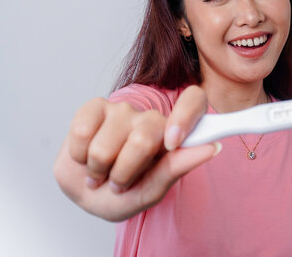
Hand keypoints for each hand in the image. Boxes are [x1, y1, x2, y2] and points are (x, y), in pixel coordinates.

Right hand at [53, 85, 220, 221]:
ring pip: (106, 146)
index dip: (185, 118)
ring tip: (102, 171)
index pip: (194, 101)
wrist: (88, 191)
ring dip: (98, 170)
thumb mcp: (151, 191)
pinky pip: (83, 132)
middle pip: (144, 138)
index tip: (172, 143)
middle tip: (120, 182)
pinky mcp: (95, 107)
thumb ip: (176, 168)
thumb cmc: (125, 192)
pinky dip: (80, 156)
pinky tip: (85, 157)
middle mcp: (152, 117)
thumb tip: (212, 147)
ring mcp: (123, 109)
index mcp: (176, 134)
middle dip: (124, 173)